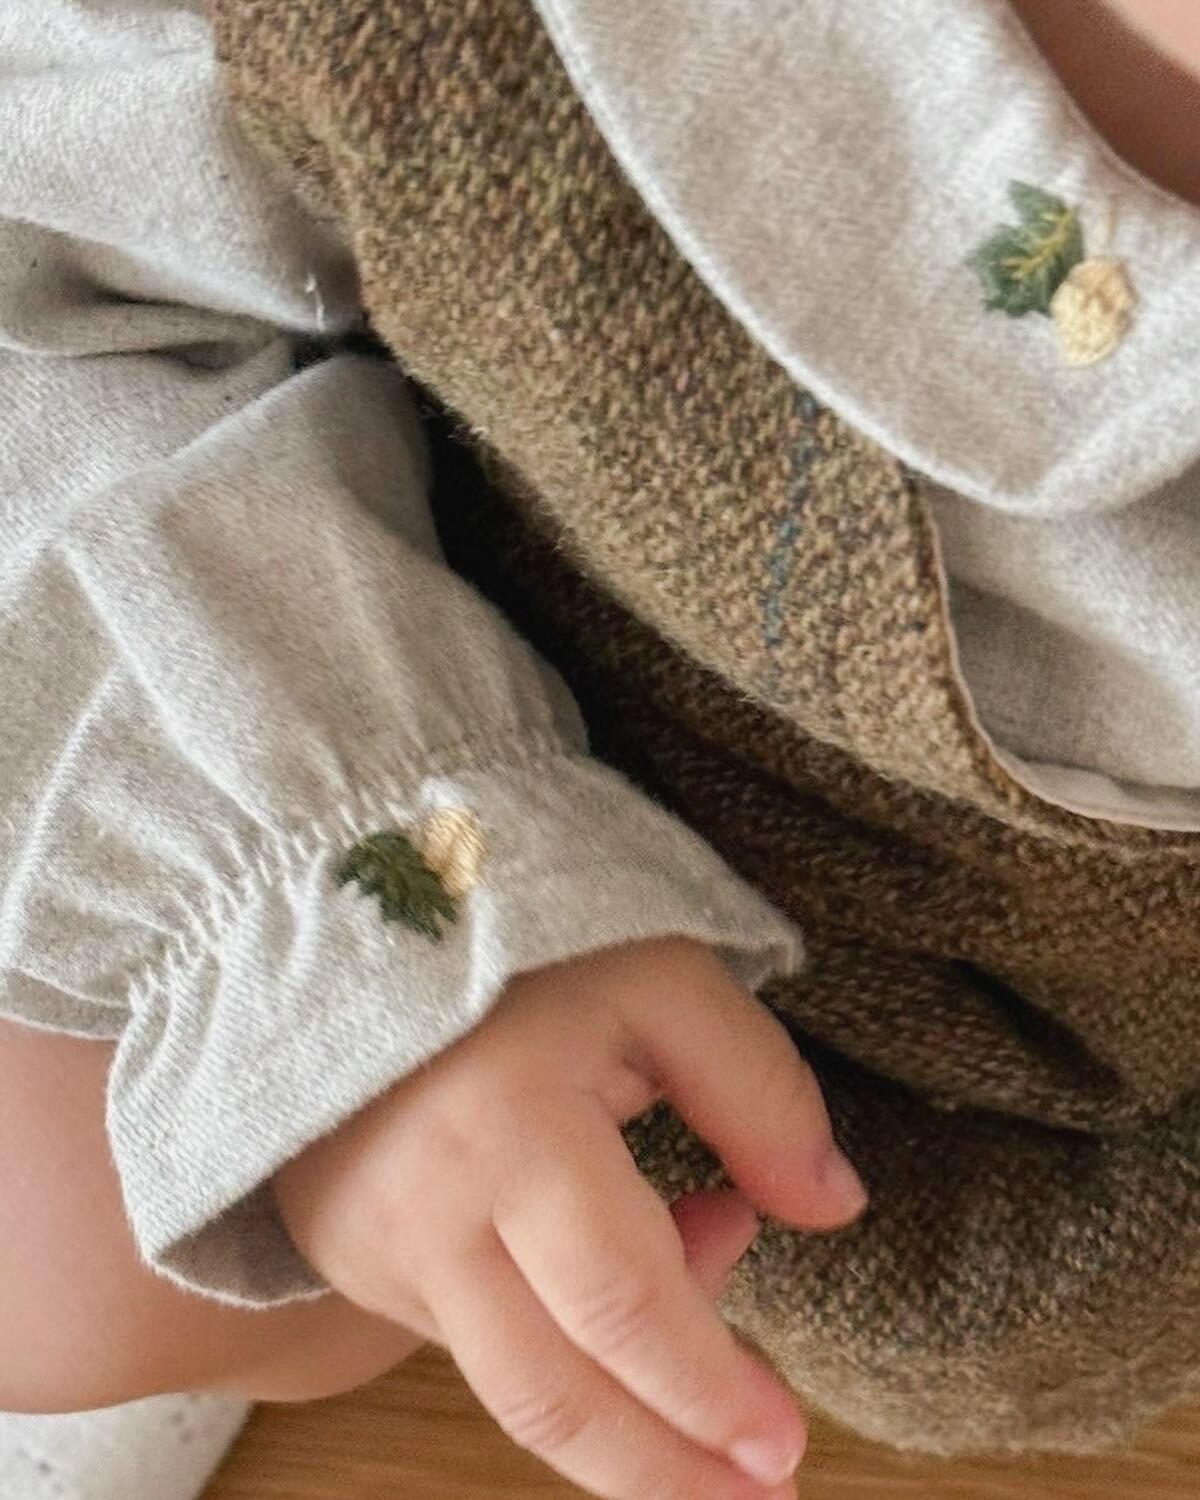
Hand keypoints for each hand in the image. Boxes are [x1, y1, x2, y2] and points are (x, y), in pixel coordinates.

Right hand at [273, 936, 866, 1499]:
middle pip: (552, 1396)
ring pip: (511, 1383)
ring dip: (622, 1419)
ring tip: (713, 1405)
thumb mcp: (661, 978)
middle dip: (663, 1473)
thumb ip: (757, 1091)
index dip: (709, 1392)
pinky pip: (476, 1337)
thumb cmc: (522, 941)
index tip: (783, 1448)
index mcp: (506, 1132)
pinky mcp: (357, 1257)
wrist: (350, 918)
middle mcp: (425, 1215)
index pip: (624, 1305)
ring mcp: (376, 1246)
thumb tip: (833, 1207)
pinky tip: (626, 1279)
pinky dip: (565, 1342)